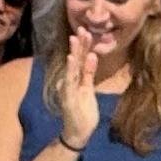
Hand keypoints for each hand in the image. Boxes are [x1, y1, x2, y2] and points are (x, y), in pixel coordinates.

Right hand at [59, 27, 99, 147]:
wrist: (78, 132)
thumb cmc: (84, 112)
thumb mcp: (89, 89)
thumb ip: (89, 72)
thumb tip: (93, 55)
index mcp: (75, 79)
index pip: (80, 59)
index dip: (83, 45)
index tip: (86, 31)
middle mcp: (69, 81)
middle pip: (75, 60)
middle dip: (79, 44)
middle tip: (82, 28)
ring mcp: (67, 88)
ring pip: (72, 67)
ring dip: (74, 52)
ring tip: (76, 38)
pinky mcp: (68, 96)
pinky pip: (69, 81)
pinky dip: (70, 69)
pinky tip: (71, 58)